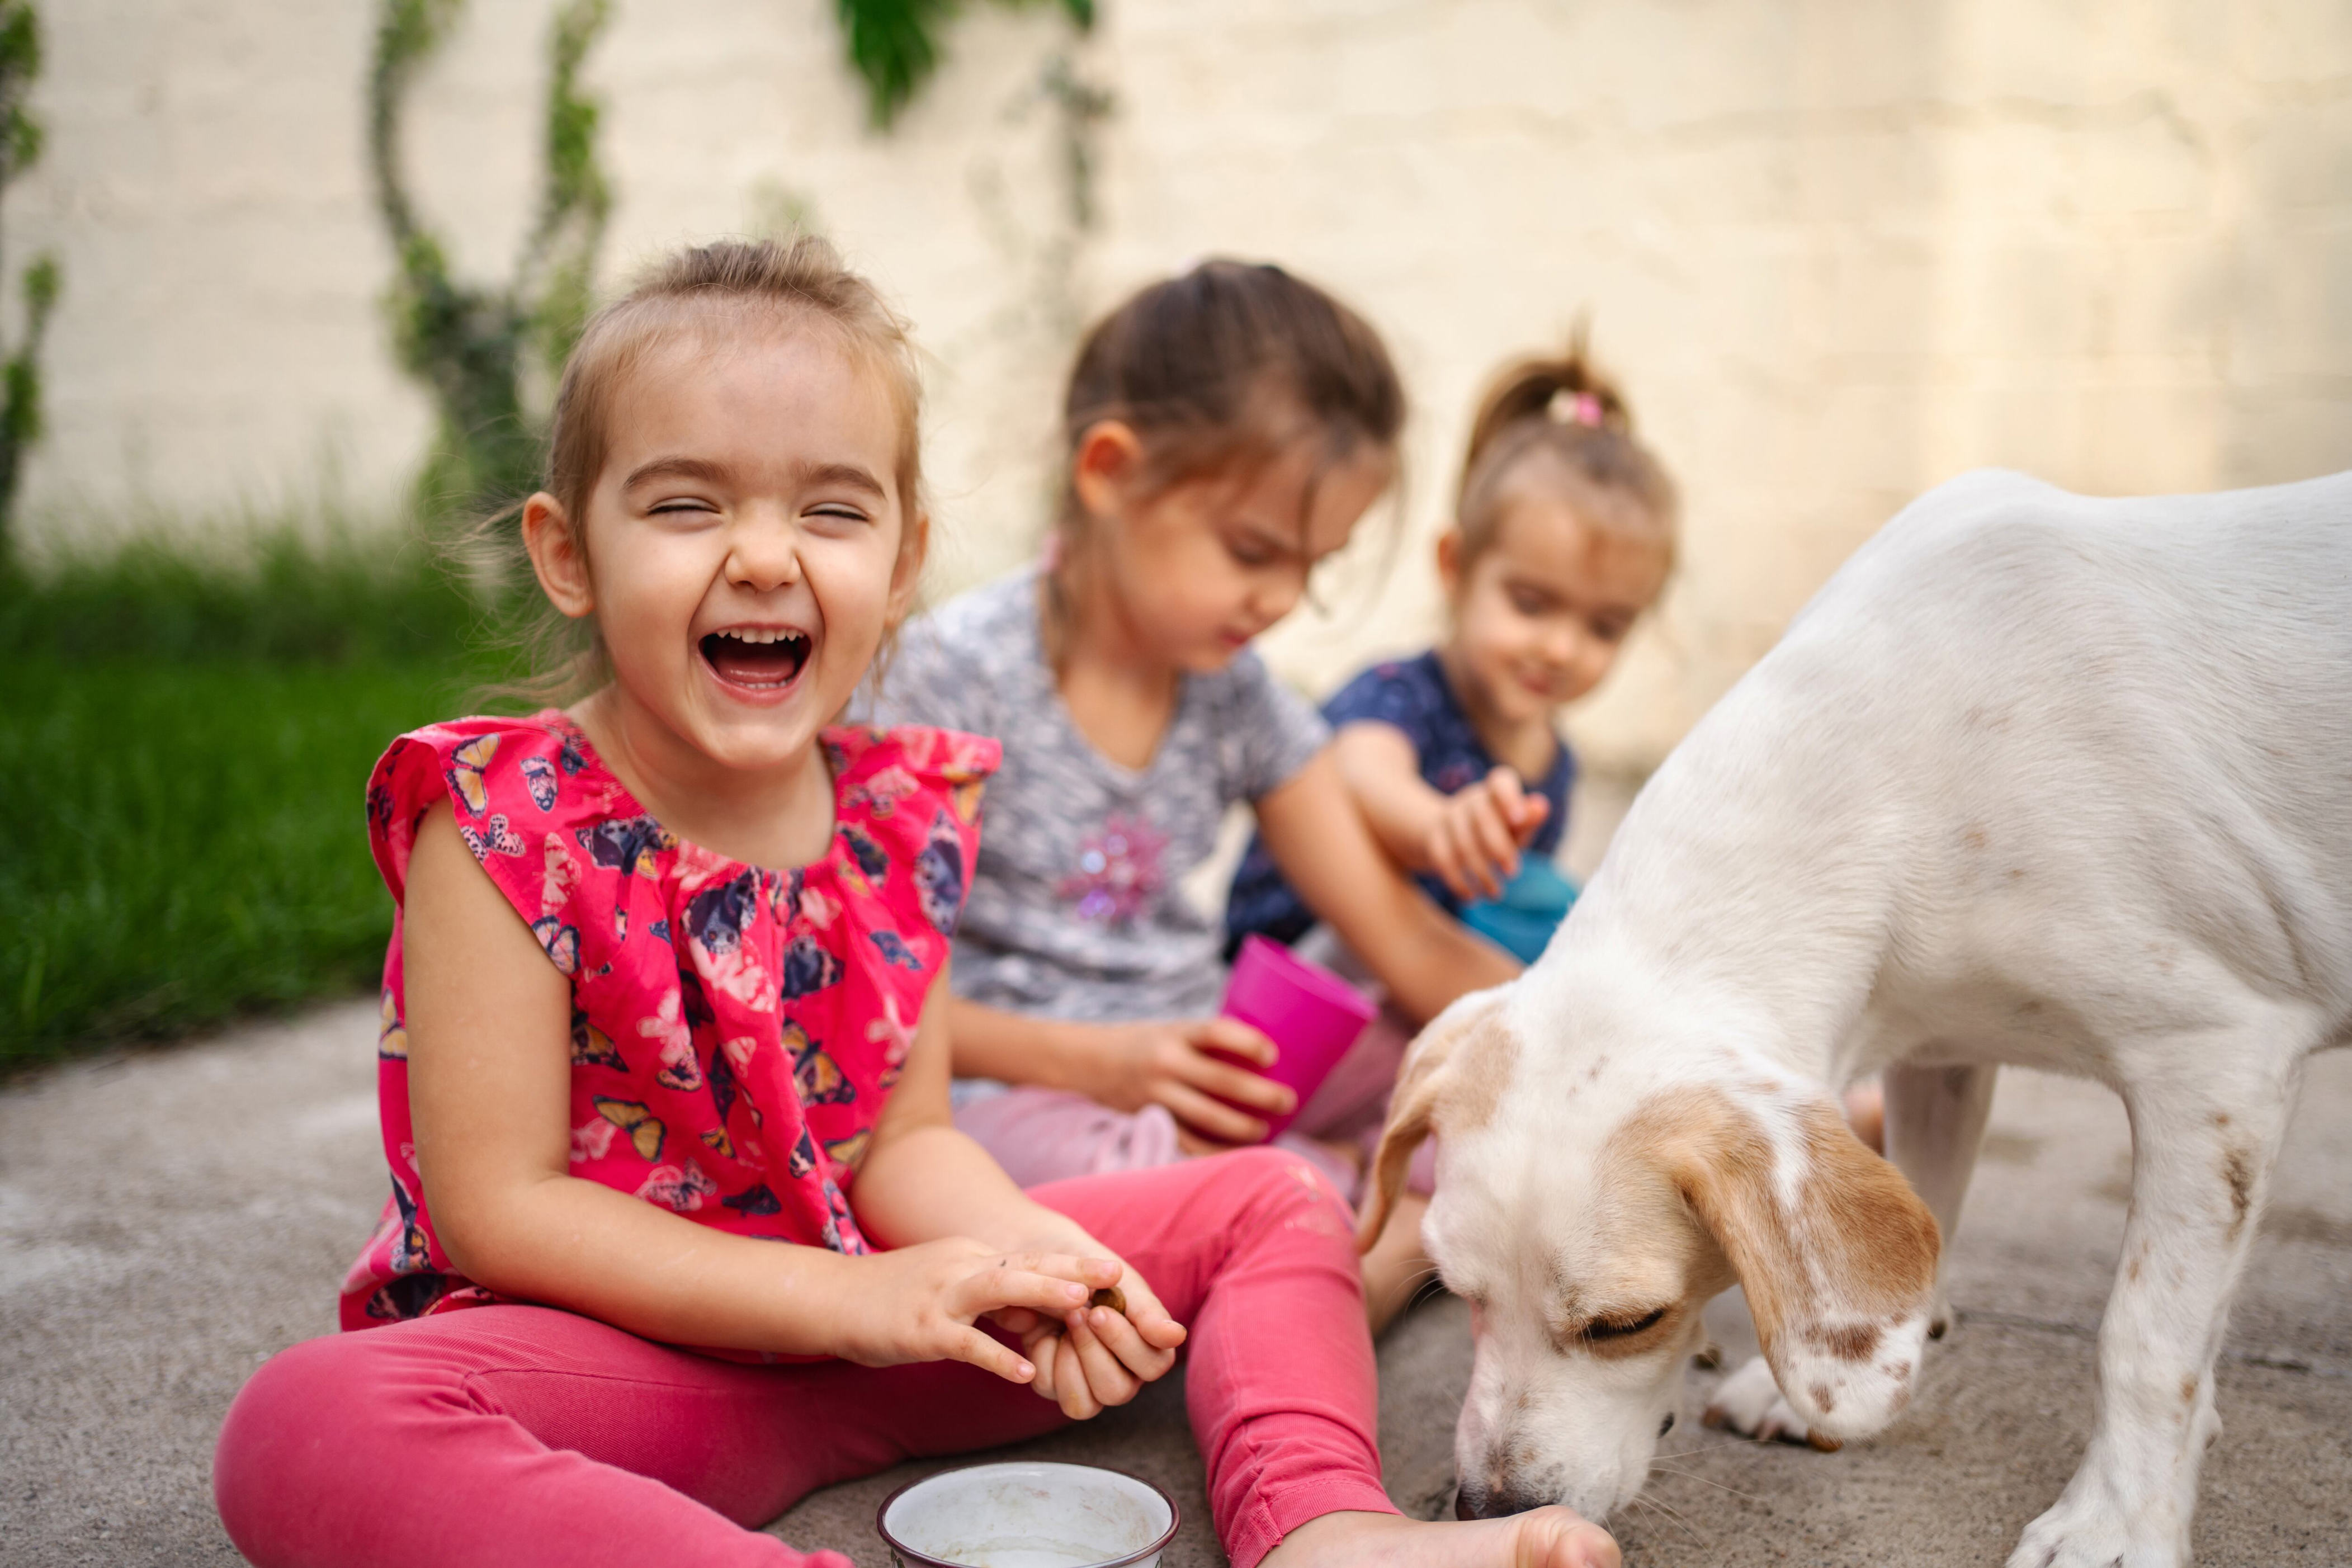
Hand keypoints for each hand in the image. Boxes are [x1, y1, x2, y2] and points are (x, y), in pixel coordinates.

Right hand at [830, 1237, 1121, 1384]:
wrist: (833, 1299)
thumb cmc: (893, 1296)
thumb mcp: (948, 1284)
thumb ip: (989, 1295)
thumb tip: (1033, 1312)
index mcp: (969, 1256)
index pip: (1030, 1257)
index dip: (1072, 1265)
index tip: (1111, 1270)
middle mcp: (959, 1267)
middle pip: (1024, 1263)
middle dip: (1072, 1269)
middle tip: (1116, 1273)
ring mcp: (940, 1297)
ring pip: (999, 1289)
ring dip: (1043, 1294)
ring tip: (1081, 1307)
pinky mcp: (921, 1329)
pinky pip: (965, 1342)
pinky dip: (996, 1355)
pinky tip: (1024, 1371)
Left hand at [1002, 1229, 1188, 1418]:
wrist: (1047, 1265)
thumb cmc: (1094, 1274)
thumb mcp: (1122, 1284)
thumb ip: (1148, 1312)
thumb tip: (1177, 1336)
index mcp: (1146, 1351)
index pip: (1153, 1366)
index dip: (1125, 1343)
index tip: (1100, 1310)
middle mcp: (1120, 1375)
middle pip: (1118, 1392)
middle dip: (1093, 1352)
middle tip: (1077, 1314)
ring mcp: (1085, 1385)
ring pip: (1085, 1406)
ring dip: (1071, 1360)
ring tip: (1065, 1320)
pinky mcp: (1053, 1385)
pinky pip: (1049, 1389)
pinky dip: (1045, 1358)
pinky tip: (1044, 1332)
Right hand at [1078, 1018, 1296, 1145]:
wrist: (1091, 1060)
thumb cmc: (1147, 1043)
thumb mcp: (1174, 1030)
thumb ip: (1209, 1042)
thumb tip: (1268, 1056)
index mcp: (1175, 1033)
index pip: (1216, 1032)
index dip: (1247, 1043)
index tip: (1273, 1055)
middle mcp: (1165, 1062)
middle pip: (1220, 1080)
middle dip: (1259, 1094)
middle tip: (1287, 1101)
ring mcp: (1156, 1094)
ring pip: (1206, 1117)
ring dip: (1241, 1127)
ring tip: (1264, 1131)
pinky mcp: (1151, 1120)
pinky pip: (1187, 1141)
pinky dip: (1213, 1150)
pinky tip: (1234, 1154)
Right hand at [1426, 766, 1549, 901]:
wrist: (1446, 833)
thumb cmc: (1495, 831)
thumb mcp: (1515, 827)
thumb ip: (1528, 820)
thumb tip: (1541, 807)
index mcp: (1494, 792)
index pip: (1500, 782)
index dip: (1509, 797)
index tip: (1519, 818)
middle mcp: (1470, 800)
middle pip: (1482, 817)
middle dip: (1498, 847)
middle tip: (1513, 873)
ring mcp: (1448, 818)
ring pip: (1463, 843)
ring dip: (1481, 873)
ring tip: (1496, 895)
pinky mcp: (1432, 838)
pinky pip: (1443, 859)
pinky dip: (1458, 881)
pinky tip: (1471, 897)